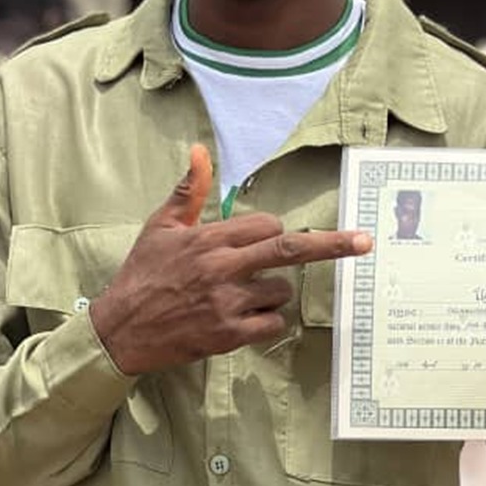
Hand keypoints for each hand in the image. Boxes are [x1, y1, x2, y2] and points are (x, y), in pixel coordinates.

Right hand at [89, 144, 372, 375]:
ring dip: (271, 291)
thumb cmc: (143, 274)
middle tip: (364, 241)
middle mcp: (222, 269)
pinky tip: (241, 318)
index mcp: (208, 239)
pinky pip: (271, 324)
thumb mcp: (161, 227)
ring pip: (280, 291)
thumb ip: (190, 190)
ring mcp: (227, 304)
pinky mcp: (228, 335)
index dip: (272, 230)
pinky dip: (265, 321)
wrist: (121, 329)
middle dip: (331, 244)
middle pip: (288, 251)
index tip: (264, 238)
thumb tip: (200, 150)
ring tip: (238, 295)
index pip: (266, 225)